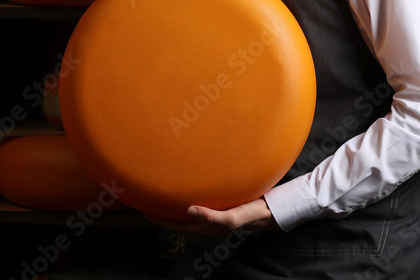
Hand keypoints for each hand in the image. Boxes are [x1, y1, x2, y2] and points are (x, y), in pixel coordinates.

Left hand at [146, 198, 277, 235]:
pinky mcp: (224, 206)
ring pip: (191, 214)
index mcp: (209, 226)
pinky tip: (192, 193)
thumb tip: (188, 210)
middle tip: (151, 204)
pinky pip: (202, 206)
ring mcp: (217, 215)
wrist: (273, 211)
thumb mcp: (233, 217)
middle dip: (166, 216)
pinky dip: (192, 203)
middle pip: (182, 221)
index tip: (147, 213)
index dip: (163, 221)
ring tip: (166, 199)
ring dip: (177, 209)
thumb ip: (212, 217)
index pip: (180, 225)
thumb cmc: (253, 214)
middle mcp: (211, 222)